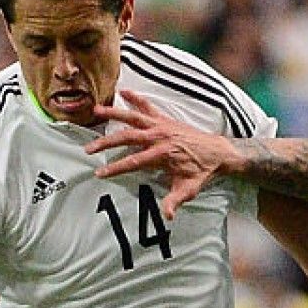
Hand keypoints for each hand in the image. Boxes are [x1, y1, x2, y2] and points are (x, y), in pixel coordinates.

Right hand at [86, 89, 238, 217]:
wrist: (218, 152)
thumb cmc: (202, 171)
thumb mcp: (189, 189)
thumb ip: (175, 200)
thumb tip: (168, 215)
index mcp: (163, 154)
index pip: (134, 161)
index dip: (116, 168)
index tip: (100, 172)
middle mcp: (160, 136)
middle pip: (127, 137)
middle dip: (106, 143)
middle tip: (89, 148)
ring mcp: (161, 125)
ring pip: (133, 117)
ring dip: (114, 114)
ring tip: (95, 111)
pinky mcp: (165, 119)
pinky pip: (148, 107)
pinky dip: (136, 98)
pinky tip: (122, 92)